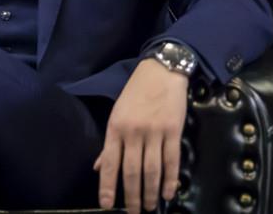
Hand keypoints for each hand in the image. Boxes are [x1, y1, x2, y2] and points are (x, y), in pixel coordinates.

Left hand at [93, 58, 188, 210]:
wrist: (161, 71)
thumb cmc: (136, 94)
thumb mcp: (117, 114)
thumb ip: (110, 144)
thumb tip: (99, 168)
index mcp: (115, 128)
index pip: (110, 163)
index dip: (108, 187)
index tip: (107, 206)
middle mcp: (133, 132)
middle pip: (131, 171)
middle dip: (132, 196)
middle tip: (134, 213)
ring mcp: (154, 132)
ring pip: (151, 170)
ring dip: (151, 192)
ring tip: (151, 207)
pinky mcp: (173, 131)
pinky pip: (171, 161)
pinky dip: (170, 179)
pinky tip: (169, 193)